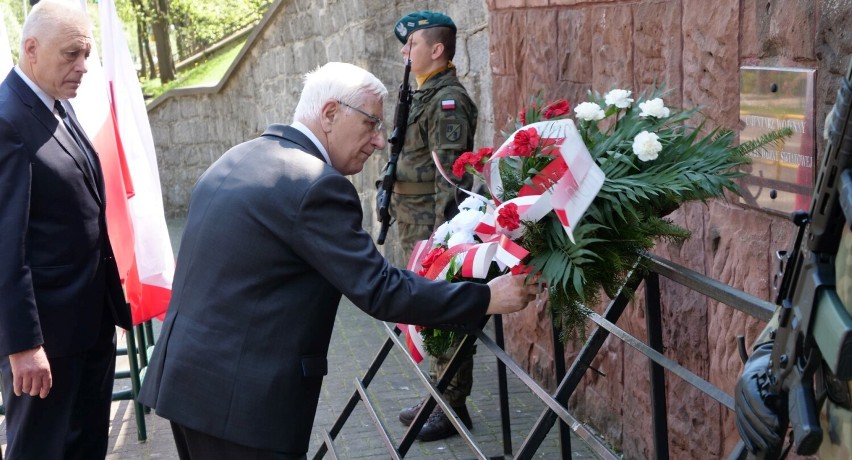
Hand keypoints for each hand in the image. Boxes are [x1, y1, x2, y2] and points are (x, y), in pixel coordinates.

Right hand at [9, 346, 51, 398]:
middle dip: (34, 392)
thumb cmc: (35, 354)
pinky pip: (17, 386)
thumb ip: (44, 373)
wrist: (24, 346)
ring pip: (26, 389)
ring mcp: (27, 374)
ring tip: (25, 388)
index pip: (46, 385)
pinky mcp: (18, 374)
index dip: (44, 392)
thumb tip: (43, 386)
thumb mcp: (44, 363)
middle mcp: (37, 373)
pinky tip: (18, 392)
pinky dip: (18, 391)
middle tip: (32, 391)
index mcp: (45, 370)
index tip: (42, 395)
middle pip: (36, 389)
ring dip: (26, 390)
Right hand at [485, 273, 543, 314]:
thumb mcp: (506, 277)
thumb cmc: (495, 287)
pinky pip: (526, 303)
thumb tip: (524, 270)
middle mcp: (523, 290)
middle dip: (539, 287)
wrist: (487, 300)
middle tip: (536, 285)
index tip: (540, 277)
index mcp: (519, 280)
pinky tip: (516, 298)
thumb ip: (516, 274)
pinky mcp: (520, 307)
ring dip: (530, 294)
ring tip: (522, 292)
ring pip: (533, 297)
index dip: (539, 277)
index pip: (535, 278)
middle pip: (539, 289)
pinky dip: (523, 301)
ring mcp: (522, 300)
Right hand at [734, 342, 784, 456]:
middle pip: (747, 413)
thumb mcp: (782, 379)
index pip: (754, 400)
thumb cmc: (775, 373)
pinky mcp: (738, 409)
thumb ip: (783, 391)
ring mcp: (736, 400)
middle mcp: (739, 391)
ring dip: (754, 436)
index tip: (777, 425)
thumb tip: (785, 406)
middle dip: (761, 429)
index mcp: (748, 381)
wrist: (759, 366)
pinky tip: (753, 447)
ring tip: (767, 447)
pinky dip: (747, 437)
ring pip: (743, 421)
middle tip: (775, 441)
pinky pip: (739, 425)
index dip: (765, 414)